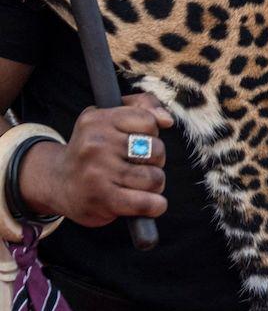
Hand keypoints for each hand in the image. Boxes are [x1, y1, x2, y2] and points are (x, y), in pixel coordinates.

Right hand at [23, 94, 172, 227]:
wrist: (57, 182)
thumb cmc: (95, 148)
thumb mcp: (111, 117)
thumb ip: (144, 105)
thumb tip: (167, 120)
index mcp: (97, 120)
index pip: (149, 122)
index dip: (151, 133)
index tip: (138, 139)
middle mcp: (95, 145)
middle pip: (157, 150)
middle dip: (155, 160)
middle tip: (137, 164)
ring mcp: (97, 173)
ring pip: (154, 177)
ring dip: (154, 183)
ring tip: (137, 183)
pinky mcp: (102, 199)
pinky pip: (145, 202)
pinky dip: (156, 205)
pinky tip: (153, 203)